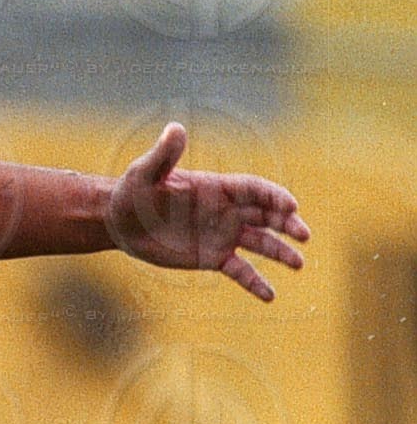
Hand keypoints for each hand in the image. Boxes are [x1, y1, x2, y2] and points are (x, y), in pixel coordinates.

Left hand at [105, 122, 310, 301]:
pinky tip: (270, 296)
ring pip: (260, 243)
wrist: (120, 221)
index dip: (274, 196)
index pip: (254, 189)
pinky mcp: (212, 257)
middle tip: (303, 234)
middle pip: (266, 215)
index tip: (291, 206)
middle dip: (287, 223)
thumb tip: (176, 127)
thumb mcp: (146, 173)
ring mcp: (222, 234)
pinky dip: (255, 282)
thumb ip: (164, 155)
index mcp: (216, 188)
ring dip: (281, 252)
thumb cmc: (133, 192)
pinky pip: (240, 270)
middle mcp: (226, 211)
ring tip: (298, 264)